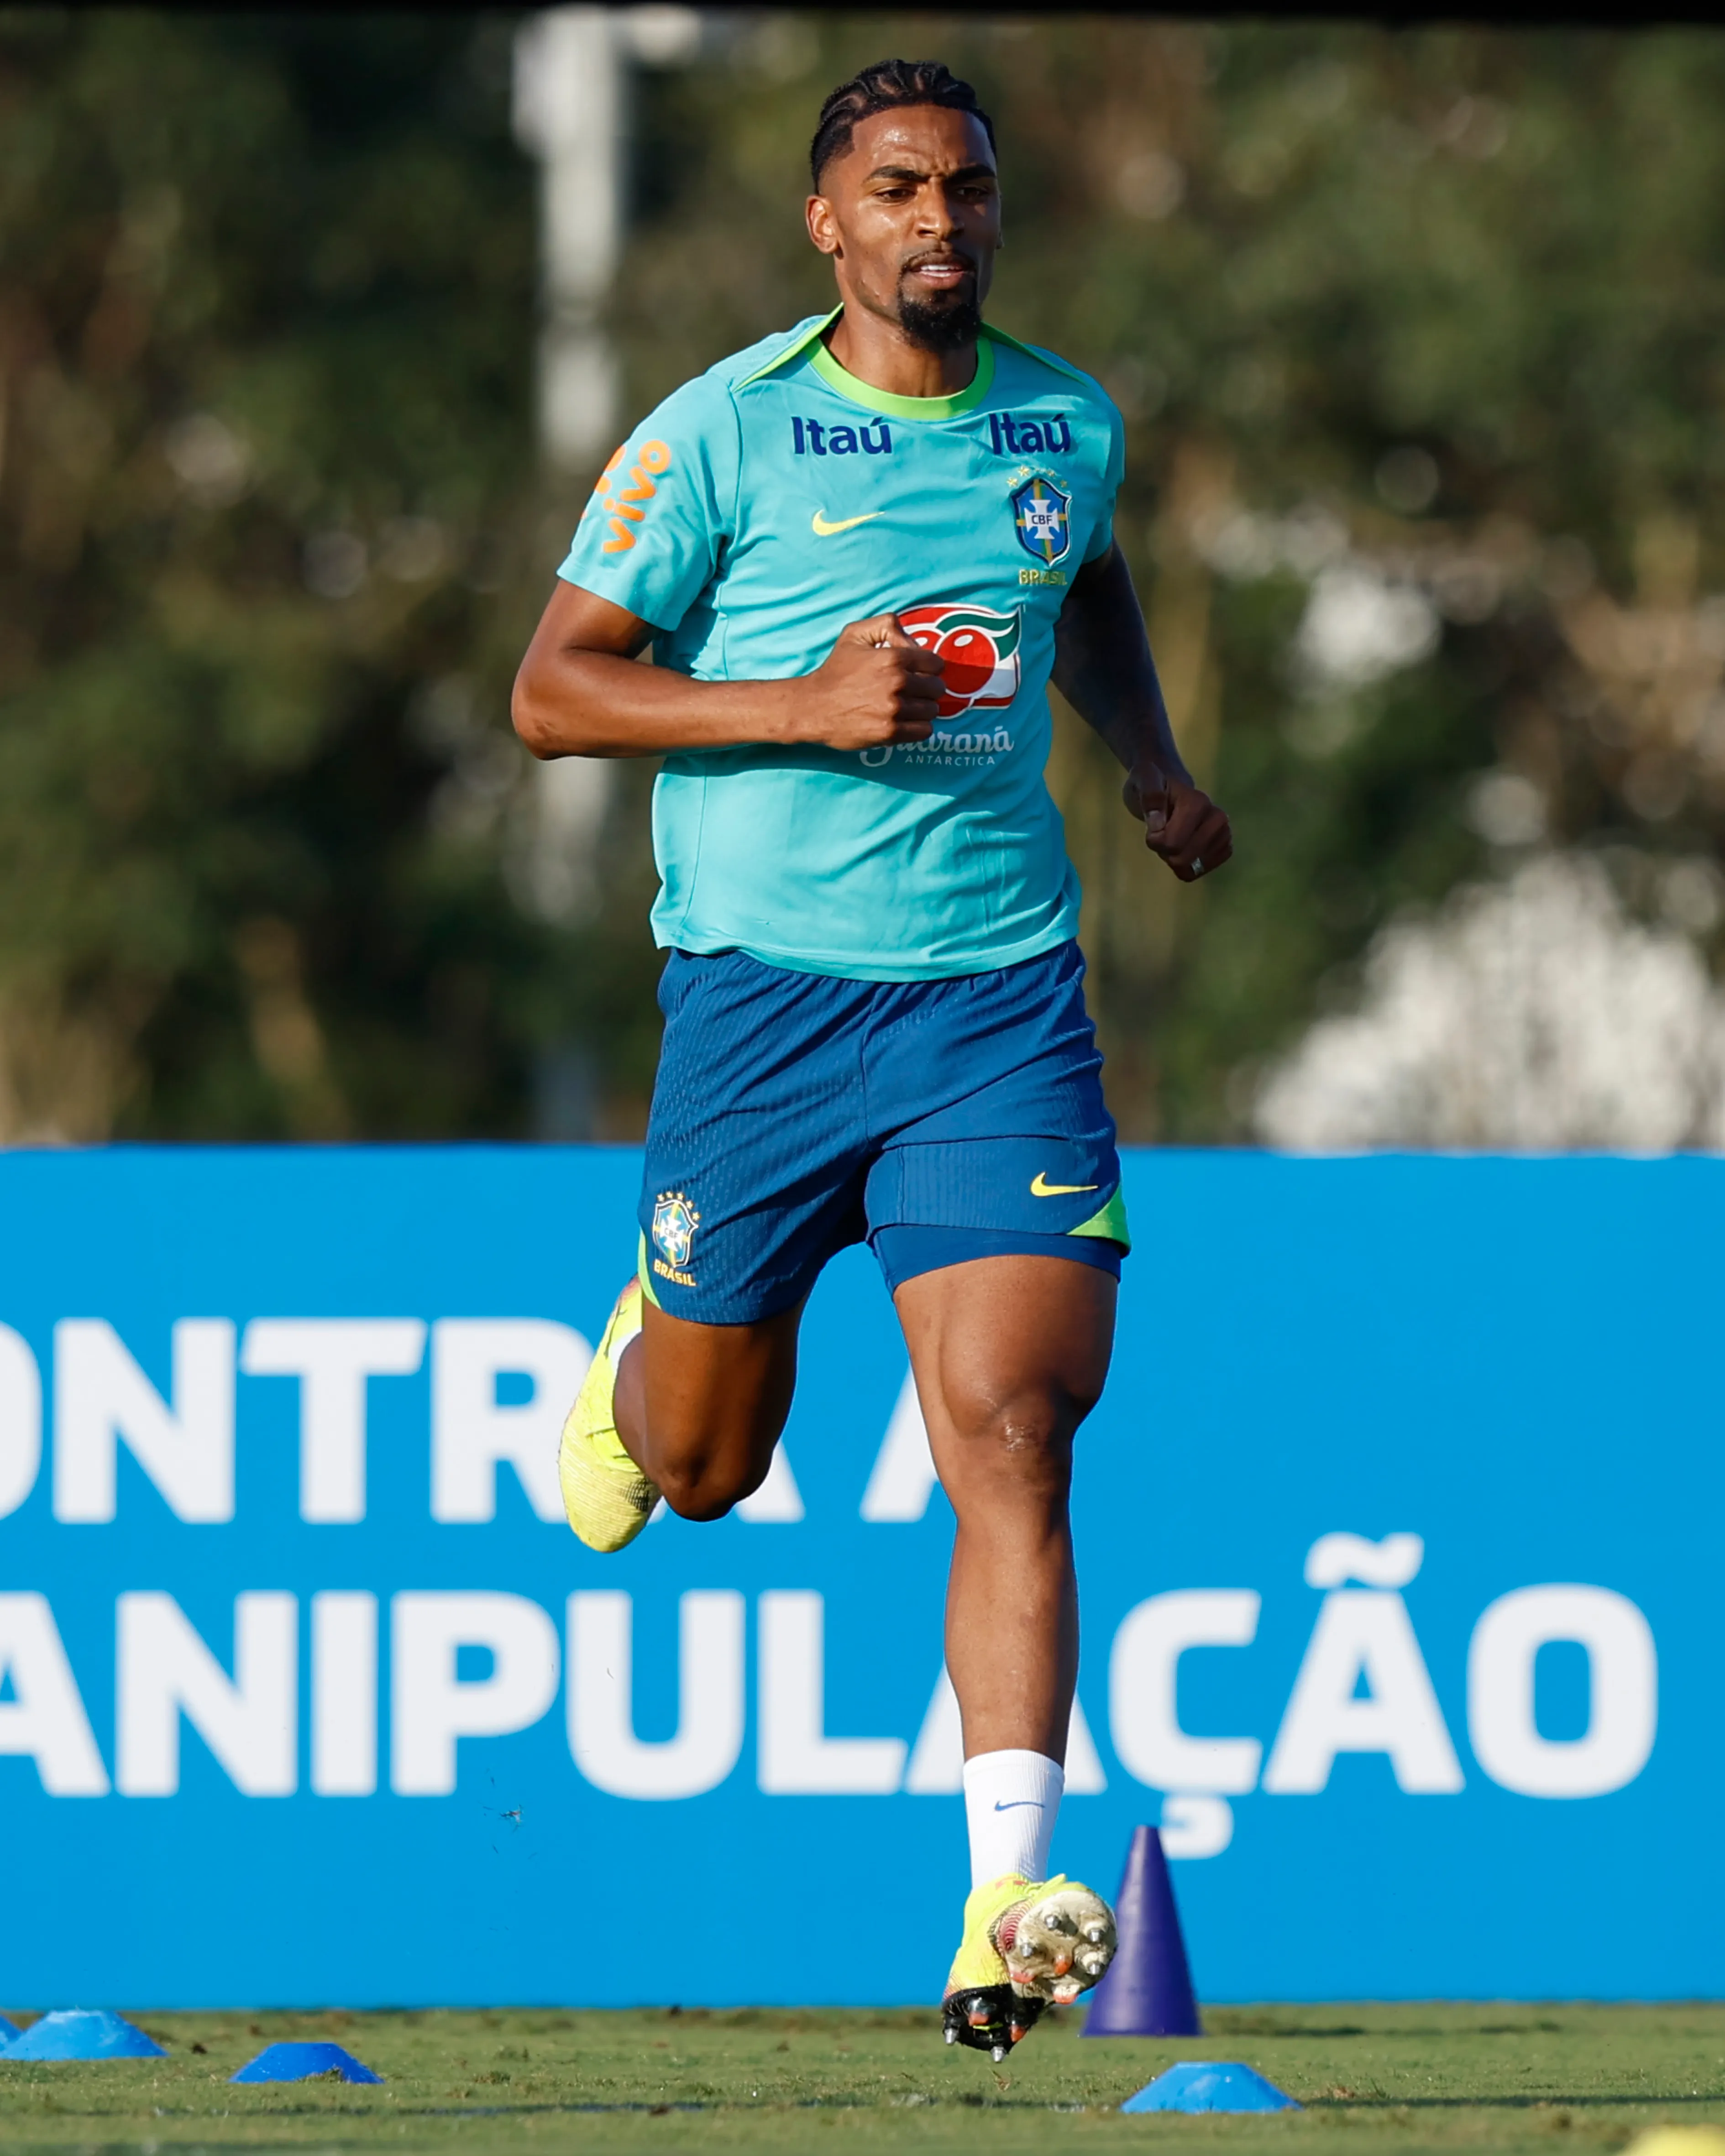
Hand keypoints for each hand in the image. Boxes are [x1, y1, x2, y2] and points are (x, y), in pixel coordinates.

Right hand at [800, 615, 944, 751]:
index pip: (936, 664)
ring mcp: (894, 710)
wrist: (813, 706)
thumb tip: (913, 642)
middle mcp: (897, 683)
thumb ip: (887, 625)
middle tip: (913, 691)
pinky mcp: (890, 733)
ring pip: (932, 710)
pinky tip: (905, 722)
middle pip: (937, 688)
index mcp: (893, 657)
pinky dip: (918, 727)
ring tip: (907, 707)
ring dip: (923, 709)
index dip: (929, 668)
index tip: (919, 673)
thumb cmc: (836, 670)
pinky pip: (924, 731)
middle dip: (928, 689)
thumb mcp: (855, 634)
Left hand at [1123, 758, 1232, 881]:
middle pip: (1182, 859)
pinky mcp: (1225, 848)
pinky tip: (1183, 847)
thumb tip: (1158, 824)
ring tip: (1173, 836)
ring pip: (1191, 869)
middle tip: (1163, 831)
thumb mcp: (1143, 780)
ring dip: (1174, 858)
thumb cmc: (1154, 784)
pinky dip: (1185, 866)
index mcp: (1198, 802)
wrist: (1170, 788)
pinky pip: (1198, 872)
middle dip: (1164, 851)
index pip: (1172, 843)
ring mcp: (1224, 834)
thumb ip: (1150, 796)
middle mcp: (1218, 818)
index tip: (1153, 825)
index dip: (1154, 840)